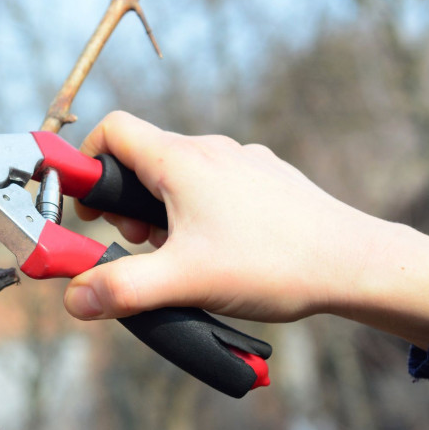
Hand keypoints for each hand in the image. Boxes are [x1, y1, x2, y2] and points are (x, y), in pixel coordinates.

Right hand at [64, 111, 428, 348]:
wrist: (354, 263)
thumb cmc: (272, 264)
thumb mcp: (185, 281)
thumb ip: (121, 289)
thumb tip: (74, 298)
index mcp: (182, 160)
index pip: (112, 131)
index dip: (84, 164)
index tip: (82, 207)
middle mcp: (211, 150)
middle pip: (142, 159)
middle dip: (124, 204)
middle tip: (138, 245)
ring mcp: (243, 162)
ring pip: (180, 176)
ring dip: (162, 212)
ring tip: (180, 256)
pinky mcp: (267, 181)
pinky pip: (215, 187)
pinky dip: (199, 214)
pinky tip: (222, 253)